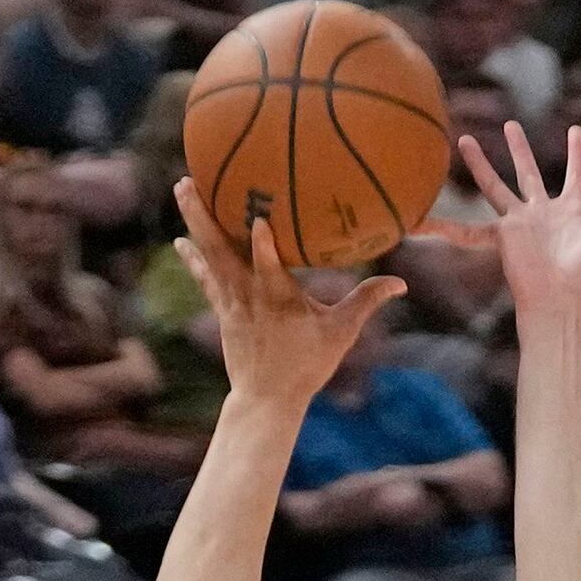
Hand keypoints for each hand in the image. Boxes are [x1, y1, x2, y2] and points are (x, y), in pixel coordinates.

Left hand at [171, 185, 404, 403]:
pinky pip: (205, 277)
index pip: (269, 268)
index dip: (262, 245)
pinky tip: (180, 239)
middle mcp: (248, 295)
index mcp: (278, 299)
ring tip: (182, 188)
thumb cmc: (307, 366)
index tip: (256, 219)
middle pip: (222, 250)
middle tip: (188, 180)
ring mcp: (232, 302)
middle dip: (205, 215)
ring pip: (209, 256)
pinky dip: (193, 258)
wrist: (267, 400)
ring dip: (195, 222)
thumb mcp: (340, 334)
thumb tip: (400, 283)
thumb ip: (366, 302)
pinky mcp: (224, 311)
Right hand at [452, 123, 580, 327]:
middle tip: (511, 125)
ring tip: (463, 140)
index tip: (575, 131)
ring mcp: (521, 224)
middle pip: (530, 173)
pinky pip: (472, 228)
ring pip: (497, 186)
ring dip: (482, 164)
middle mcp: (545, 214)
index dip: (577, 153)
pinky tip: (426, 219)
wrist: (562, 306)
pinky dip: (448, 227)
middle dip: (521, 149)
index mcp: (574, 210)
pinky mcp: (503, 237)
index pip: (575, 173)